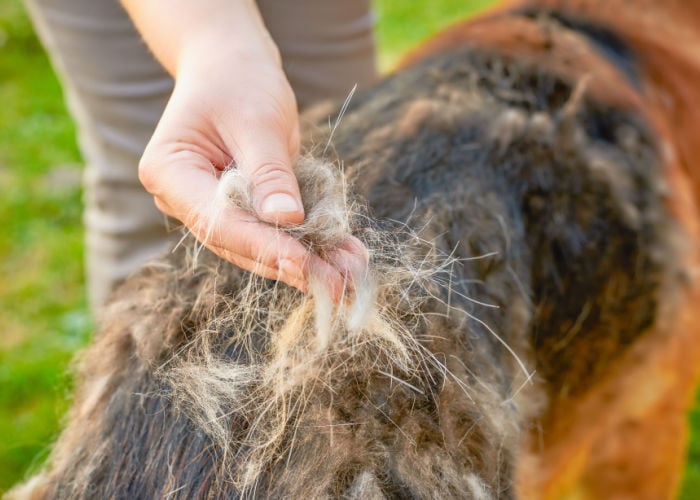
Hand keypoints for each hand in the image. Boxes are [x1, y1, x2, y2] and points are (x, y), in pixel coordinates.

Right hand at [123, 0, 365, 298]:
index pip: (218, 221)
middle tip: (339, 286)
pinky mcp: (239, 210)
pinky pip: (273, 233)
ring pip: (259, 247)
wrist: (233, 66)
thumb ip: (270, 172)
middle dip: (291, 265)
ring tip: (351, 274)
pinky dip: (309, 243)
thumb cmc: (239, 80)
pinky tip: (345, 256)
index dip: (264, 246)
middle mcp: (183, 199)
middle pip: (239, 243)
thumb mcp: (257, 120)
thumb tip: (288, 220)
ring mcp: (210, 208)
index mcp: (169, 172)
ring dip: (307, 261)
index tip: (306, 265)